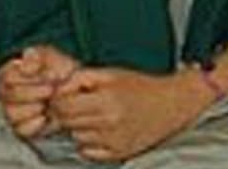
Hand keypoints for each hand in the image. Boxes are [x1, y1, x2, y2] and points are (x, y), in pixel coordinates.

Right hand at [0, 45, 80, 138]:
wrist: (68, 90)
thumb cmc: (55, 71)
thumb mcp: (49, 56)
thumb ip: (36, 57)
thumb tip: (24, 65)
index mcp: (7, 73)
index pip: (8, 78)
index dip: (30, 79)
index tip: (50, 78)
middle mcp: (4, 93)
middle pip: (11, 96)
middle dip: (36, 93)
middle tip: (52, 90)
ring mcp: (10, 111)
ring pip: (14, 115)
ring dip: (35, 109)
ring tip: (49, 103)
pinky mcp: (20, 128)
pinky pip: (22, 130)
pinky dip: (37, 124)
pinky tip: (47, 116)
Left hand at [50, 67, 212, 162]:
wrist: (171, 104)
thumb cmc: (140, 86)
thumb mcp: (108, 73)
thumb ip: (79, 78)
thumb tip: (56, 88)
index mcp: (106, 100)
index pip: (62, 106)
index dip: (56, 99)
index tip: (61, 95)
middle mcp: (110, 124)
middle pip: (66, 122)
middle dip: (64, 112)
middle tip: (75, 103)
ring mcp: (115, 142)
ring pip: (76, 137)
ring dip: (77, 127)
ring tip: (92, 114)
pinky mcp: (119, 154)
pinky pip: (88, 152)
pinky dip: (88, 142)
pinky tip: (99, 129)